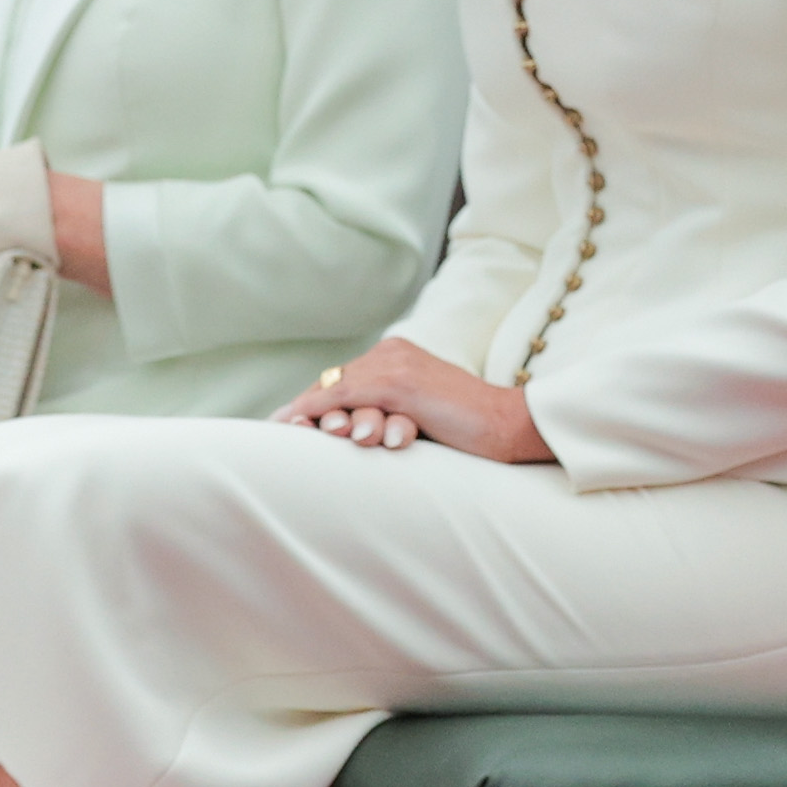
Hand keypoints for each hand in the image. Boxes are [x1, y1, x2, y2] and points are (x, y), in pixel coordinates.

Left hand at [272, 338, 550, 465]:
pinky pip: (350, 396)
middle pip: (336, 381)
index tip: (286, 424)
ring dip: (317, 415)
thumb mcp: (419, 416)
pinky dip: (324, 411)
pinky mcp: (402, 384)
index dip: (316, 404)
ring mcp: (398, 365)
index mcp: (399, 356)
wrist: (507, 427)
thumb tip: (345, 430)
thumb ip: (387, 413)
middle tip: (279, 428)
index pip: (346, 379)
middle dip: (307, 409)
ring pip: (339, 390)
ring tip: (296, 433)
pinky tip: (307, 426)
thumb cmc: (468, 431)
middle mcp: (394, 353)